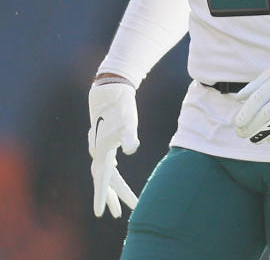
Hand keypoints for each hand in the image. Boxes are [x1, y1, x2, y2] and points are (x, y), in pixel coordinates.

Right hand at [87, 81, 139, 217]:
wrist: (109, 94)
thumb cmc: (120, 109)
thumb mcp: (127, 124)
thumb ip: (129, 137)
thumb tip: (131, 149)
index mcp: (103, 153)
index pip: (103, 180)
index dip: (102, 198)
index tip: (100, 214)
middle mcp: (99, 154)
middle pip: (107, 181)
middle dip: (116, 198)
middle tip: (124, 214)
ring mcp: (101, 149)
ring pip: (106, 176)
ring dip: (113, 190)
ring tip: (120, 207)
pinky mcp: (106, 144)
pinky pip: (107, 166)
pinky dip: (112, 176)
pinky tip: (115, 179)